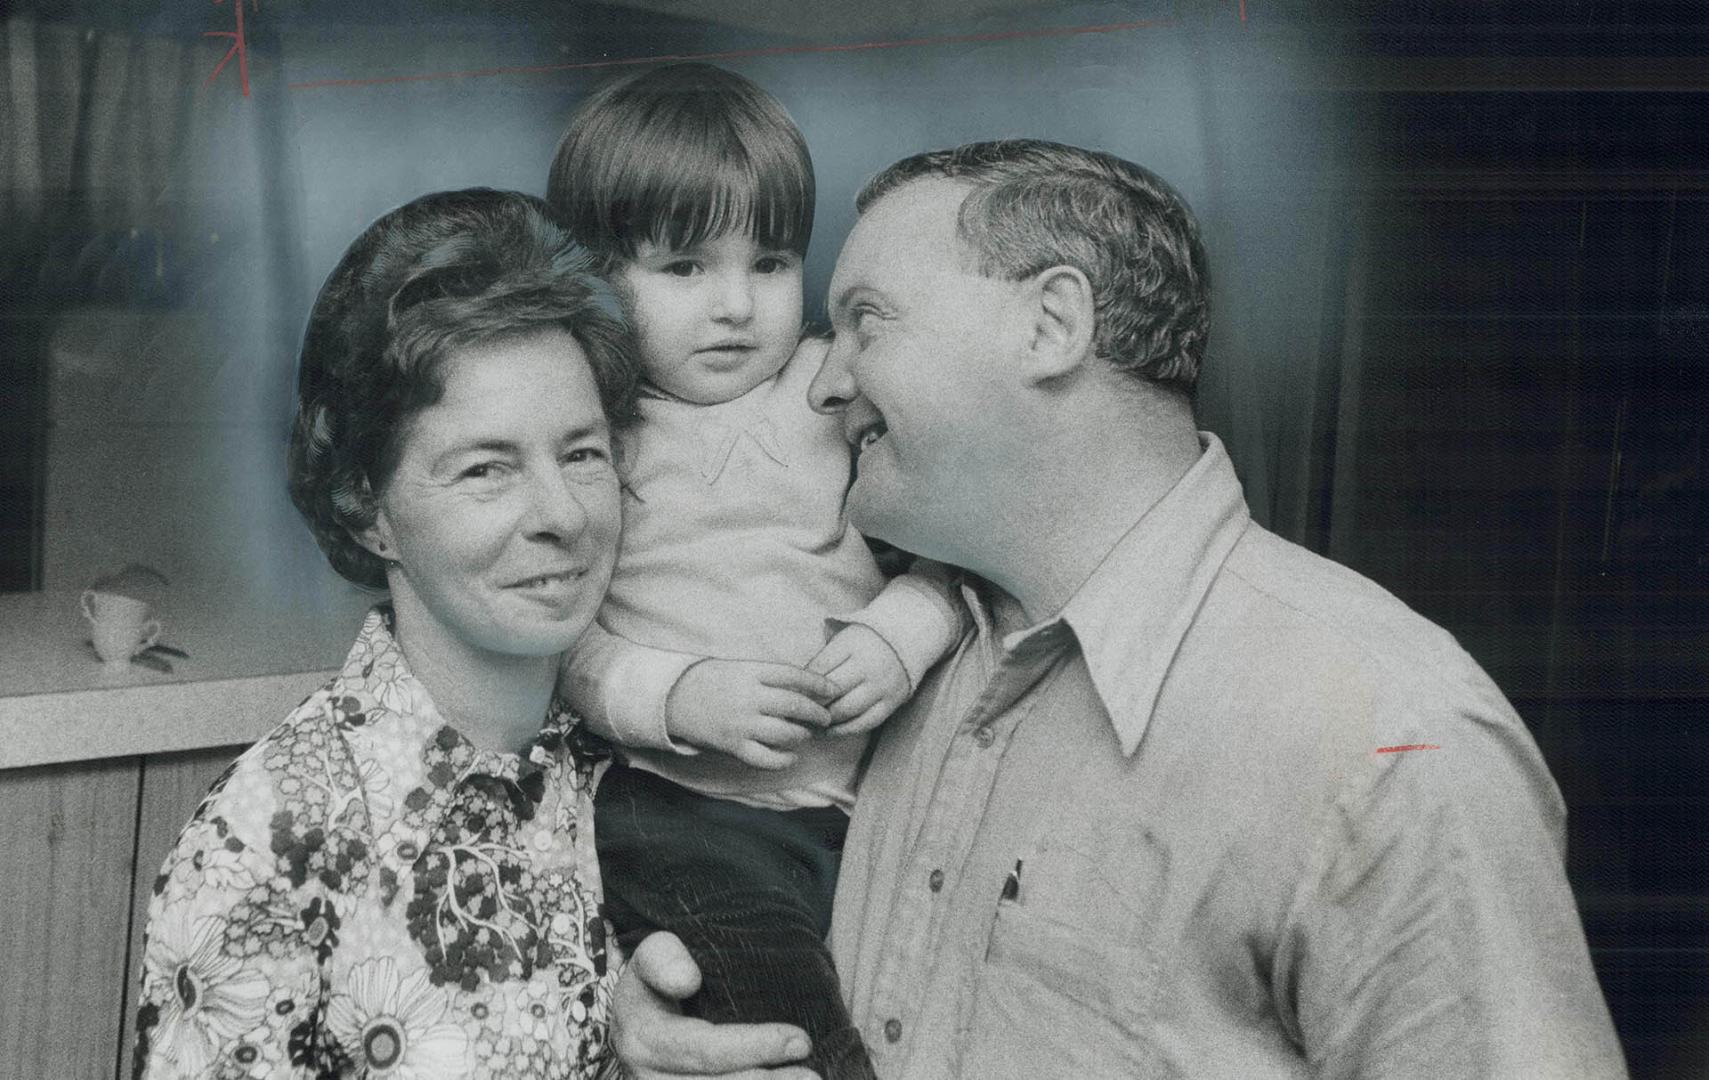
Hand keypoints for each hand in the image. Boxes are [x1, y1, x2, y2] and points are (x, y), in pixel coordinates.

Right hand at [611, 932, 818, 1079]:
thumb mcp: (653, 954)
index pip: (704, 1050)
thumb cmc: (658, 977)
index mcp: (643, 1038)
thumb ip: (665, 958)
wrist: (640, 1011)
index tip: (800, 1040)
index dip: (754, 1048)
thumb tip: (687, 980)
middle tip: (815, 1078)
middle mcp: (648, 1077)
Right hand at [666, 660, 836, 769]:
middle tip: (825, 718)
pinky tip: (790, 755)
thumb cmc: (712, 680)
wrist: (673, 699)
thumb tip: (807, 688)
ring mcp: (741, 724)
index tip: (832, 689)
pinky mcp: (733, 746)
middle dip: (817, 714)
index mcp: (750, 673)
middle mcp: (748, 698)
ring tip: (805, 734)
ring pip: (786, 734)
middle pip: (795, 706)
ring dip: (802, 736)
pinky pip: (767, 758)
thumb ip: (769, 676)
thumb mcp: (740, 668)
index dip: (818, 683)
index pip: (794, 676)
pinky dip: (784, 759)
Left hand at [807, 623, 910, 737]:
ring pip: (846, 710)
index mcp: (852, 645)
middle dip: (811, 704)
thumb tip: (796, 687)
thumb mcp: (843, 640)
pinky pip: (865, 722)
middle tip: (797, 713)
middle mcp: (868, 666)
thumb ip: (823, 660)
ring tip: (811, 723)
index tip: (791, 695)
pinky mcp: (891, 702)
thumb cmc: (866, 641)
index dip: (802, 685)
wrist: (908, 639)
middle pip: (831, 692)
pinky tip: (830, 731)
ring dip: (826, 719)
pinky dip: (845, 730)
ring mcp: (881, 686)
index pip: (819, 669)